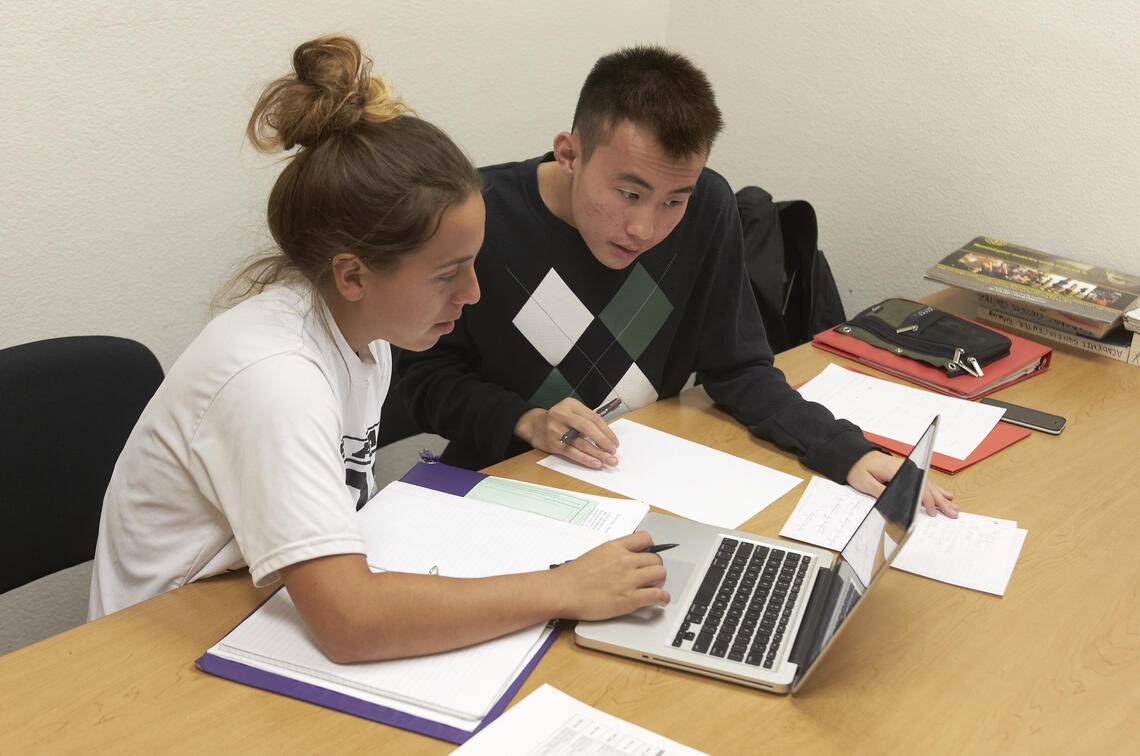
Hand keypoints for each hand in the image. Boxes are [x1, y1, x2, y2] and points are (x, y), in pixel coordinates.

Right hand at [514, 398, 619, 468]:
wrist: (535, 426)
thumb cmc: (559, 420)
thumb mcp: (572, 413)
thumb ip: (588, 421)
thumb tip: (608, 439)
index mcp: (570, 404)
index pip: (593, 418)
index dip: (607, 431)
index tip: (615, 442)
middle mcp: (562, 414)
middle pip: (587, 428)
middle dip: (603, 441)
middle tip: (613, 451)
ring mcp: (555, 429)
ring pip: (580, 442)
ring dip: (597, 453)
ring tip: (608, 460)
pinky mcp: (552, 443)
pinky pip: (572, 452)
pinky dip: (585, 459)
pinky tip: (595, 463)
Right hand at [551, 532, 668, 619]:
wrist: (562, 591)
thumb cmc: (573, 576)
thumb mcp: (595, 553)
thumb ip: (613, 553)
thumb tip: (626, 556)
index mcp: (615, 547)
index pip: (646, 538)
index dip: (651, 547)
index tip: (649, 554)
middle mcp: (624, 560)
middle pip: (656, 559)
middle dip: (655, 568)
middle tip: (650, 576)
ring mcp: (628, 579)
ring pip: (660, 574)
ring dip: (660, 582)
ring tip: (654, 588)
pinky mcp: (629, 599)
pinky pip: (657, 595)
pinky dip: (663, 598)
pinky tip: (661, 600)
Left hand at [846, 450, 957, 517]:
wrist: (853, 455)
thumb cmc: (857, 468)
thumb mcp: (865, 482)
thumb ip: (880, 493)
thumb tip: (895, 505)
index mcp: (896, 470)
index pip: (917, 487)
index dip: (925, 501)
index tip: (933, 512)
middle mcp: (905, 468)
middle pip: (926, 486)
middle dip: (940, 501)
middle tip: (953, 514)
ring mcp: (907, 469)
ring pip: (928, 484)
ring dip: (941, 497)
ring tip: (953, 508)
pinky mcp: (906, 471)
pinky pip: (924, 480)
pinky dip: (935, 489)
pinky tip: (944, 495)